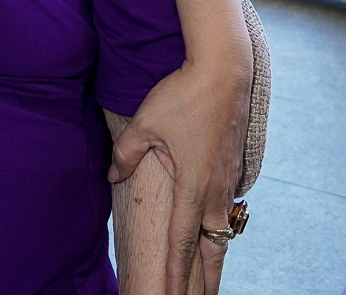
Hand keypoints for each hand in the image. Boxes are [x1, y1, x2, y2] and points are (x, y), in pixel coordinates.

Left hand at [109, 56, 250, 294]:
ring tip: (207, 275)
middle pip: (213, 250)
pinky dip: (222, 227)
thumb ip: (126, 153)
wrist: (225, 72)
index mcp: (193, 189)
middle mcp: (215, 192)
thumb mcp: (145, 123)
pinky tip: (213, 228)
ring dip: (215, 254)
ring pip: (223, 229)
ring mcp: (228, 180)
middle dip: (206, 280)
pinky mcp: (233, 166)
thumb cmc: (183, 96)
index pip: (182, 245)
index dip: (177, 277)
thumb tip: (112, 175)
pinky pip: (228, 207)